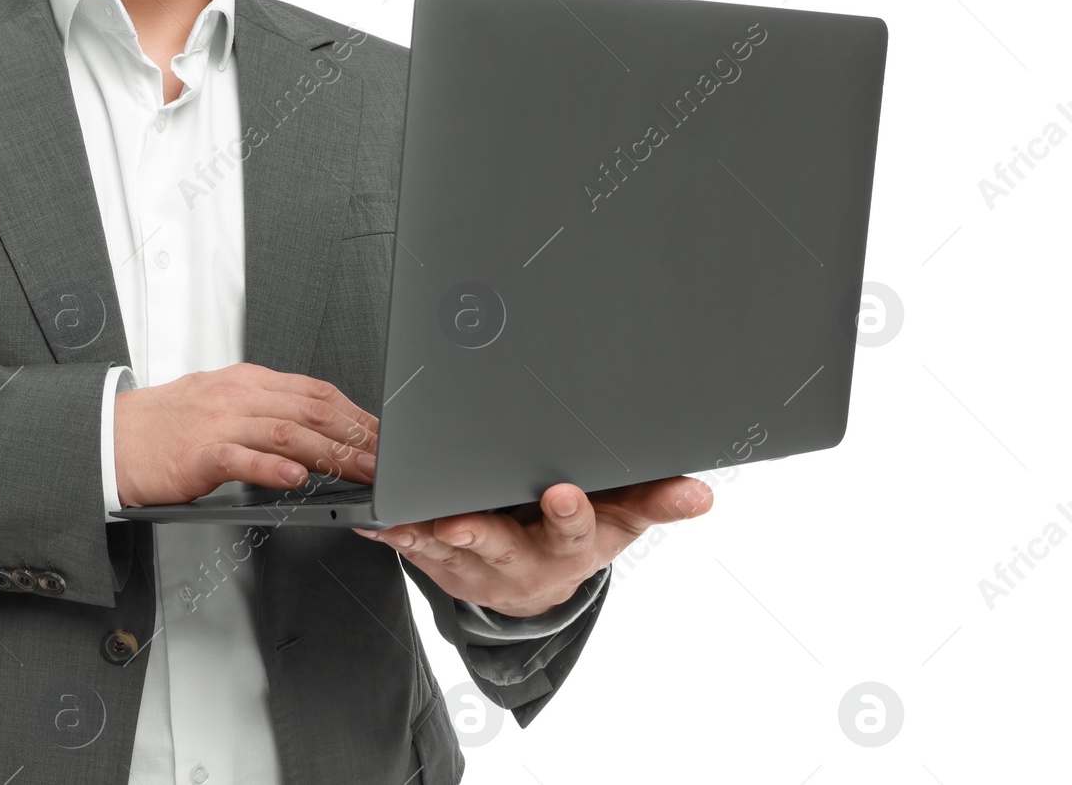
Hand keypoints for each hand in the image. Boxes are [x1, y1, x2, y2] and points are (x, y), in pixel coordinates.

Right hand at [114, 362, 378, 507]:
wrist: (112, 437)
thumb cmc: (166, 426)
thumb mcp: (222, 404)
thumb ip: (266, 411)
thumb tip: (316, 428)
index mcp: (247, 381)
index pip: (315, 391)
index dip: (355, 413)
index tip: (382, 435)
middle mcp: (237, 395)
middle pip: (310, 411)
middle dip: (355, 435)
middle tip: (386, 458)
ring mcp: (218, 422)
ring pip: (286, 433)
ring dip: (331, 454)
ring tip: (360, 471)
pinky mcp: (197, 453)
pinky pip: (241, 458)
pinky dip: (272, 468)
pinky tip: (296, 479)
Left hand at [353, 476, 713, 617]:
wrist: (538, 585)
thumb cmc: (580, 533)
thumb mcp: (624, 518)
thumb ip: (658, 500)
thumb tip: (701, 492)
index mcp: (572, 547)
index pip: (578, 533)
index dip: (571, 516)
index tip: (563, 494)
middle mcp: (523, 563)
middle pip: (503, 549)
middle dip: (484, 536)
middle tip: (463, 523)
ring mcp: (478, 567)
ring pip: (449, 552)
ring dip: (426, 536)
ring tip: (407, 519)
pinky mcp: (440, 562)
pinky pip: (414, 547)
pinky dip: (394, 531)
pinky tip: (376, 516)